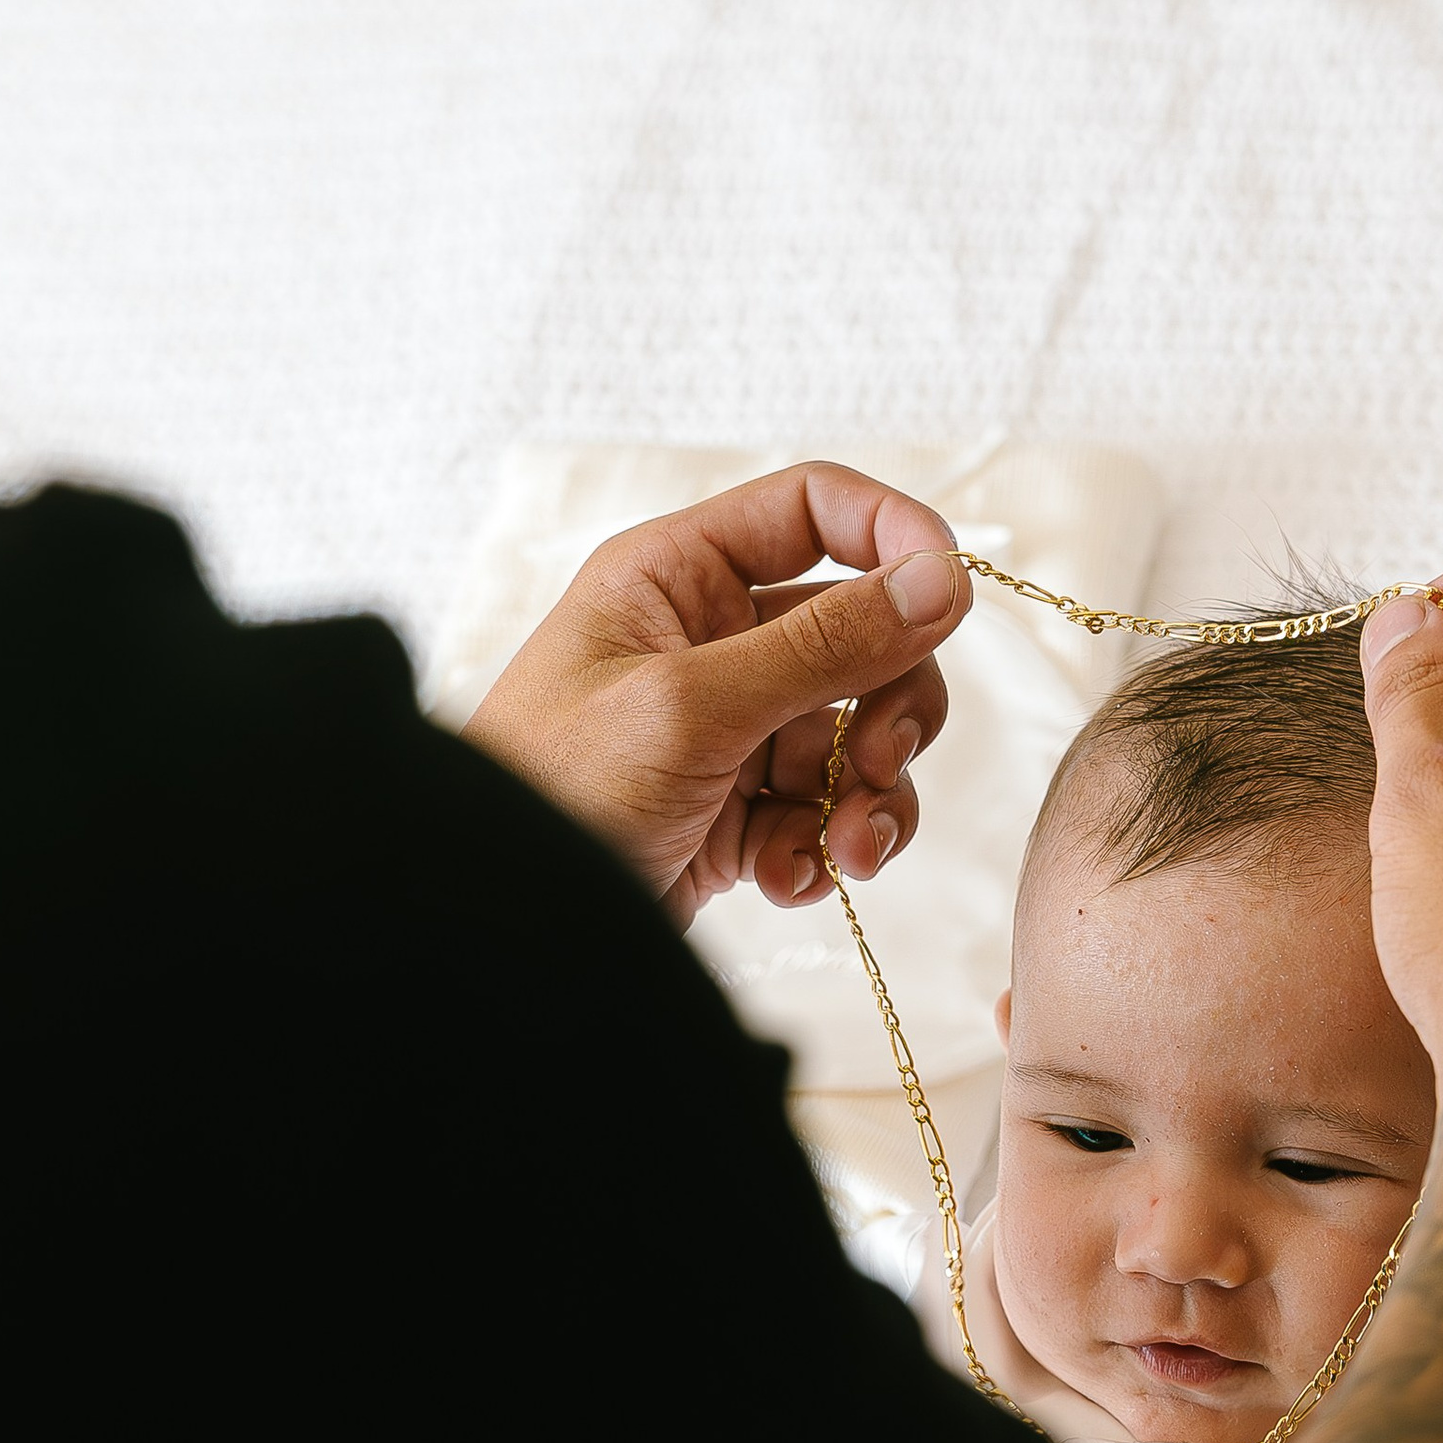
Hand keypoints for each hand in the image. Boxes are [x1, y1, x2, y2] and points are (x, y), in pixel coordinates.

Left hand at [463, 462, 967, 924]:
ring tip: (844, 852)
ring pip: (858, 732)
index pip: (817, 509)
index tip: (952, 598)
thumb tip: (943, 580)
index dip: (895, 538)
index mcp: (677, 576)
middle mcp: (709, 640)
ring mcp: (728, 729)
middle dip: (890, 703)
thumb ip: (825, 643)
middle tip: (874, 762)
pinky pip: (827, 810)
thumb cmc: (552, 793)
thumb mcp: (692, 706)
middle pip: (865, 632)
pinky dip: (823, 849)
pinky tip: (781, 881)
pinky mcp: (737, 812)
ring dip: (869, 794)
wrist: (490, 933)